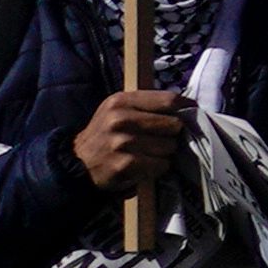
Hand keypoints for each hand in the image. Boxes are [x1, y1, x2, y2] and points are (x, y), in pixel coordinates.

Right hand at [67, 86, 190, 194]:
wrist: (76, 164)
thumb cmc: (105, 134)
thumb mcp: (118, 110)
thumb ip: (147, 105)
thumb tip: (189, 106)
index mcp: (121, 101)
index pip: (169, 99)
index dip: (186, 107)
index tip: (192, 113)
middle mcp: (120, 119)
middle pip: (173, 124)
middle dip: (172, 134)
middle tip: (159, 139)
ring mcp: (122, 142)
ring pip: (169, 146)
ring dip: (165, 153)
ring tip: (148, 153)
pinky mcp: (125, 164)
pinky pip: (161, 164)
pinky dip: (158, 168)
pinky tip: (143, 166)